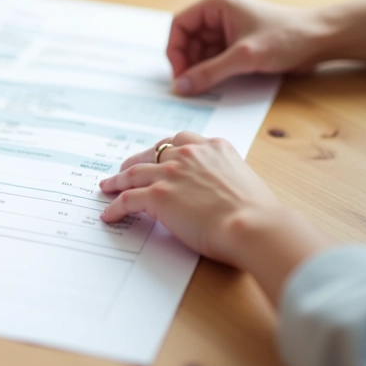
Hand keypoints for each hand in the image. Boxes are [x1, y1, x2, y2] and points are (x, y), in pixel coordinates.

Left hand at [99, 132, 331, 302]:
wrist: (253, 224)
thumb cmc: (257, 212)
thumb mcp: (244, 180)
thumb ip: (225, 177)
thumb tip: (218, 191)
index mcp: (214, 147)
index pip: (180, 140)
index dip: (164, 149)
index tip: (156, 155)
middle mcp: (190, 154)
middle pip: (152, 153)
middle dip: (136, 161)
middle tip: (125, 169)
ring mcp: (171, 173)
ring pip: (134, 173)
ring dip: (118, 181)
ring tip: (108, 187)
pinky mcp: (158, 196)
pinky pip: (128, 199)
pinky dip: (115, 206)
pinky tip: (109, 214)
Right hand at [168, 0, 326, 94]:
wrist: (322, 40)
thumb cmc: (287, 38)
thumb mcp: (243, 57)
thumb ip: (209, 73)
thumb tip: (180, 87)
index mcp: (218, 4)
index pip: (180, 25)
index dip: (175, 50)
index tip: (179, 75)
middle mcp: (220, 12)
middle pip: (188, 39)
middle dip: (188, 62)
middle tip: (191, 86)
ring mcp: (230, 28)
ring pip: (201, 51)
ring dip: (201, 69)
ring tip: (206, 86)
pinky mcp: (240, 42)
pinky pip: (216, 57)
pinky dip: (213, 71)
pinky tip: (219, 83)